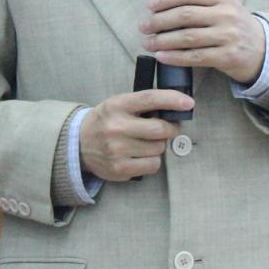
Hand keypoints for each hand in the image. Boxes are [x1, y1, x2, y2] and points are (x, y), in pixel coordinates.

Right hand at [79, 89, 193, 181]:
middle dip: (172, 129)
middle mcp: (116, 127)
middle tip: (170, 128)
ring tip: (148, 142)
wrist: (79, 144)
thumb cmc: (107, 121)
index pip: (149, 99)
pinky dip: (153, 160)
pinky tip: (142, 155)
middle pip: (159, 129)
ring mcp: (117, 150)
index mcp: (117, 106)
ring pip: (159, 149)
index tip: (188, 103)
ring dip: (160, 145)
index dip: (172, 100)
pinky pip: (152, 165)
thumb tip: (176, 106)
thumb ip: (142, 104)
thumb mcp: (119, 104)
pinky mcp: (120, 168)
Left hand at [142, 0, 266, 83]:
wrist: (262, 50)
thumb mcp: (224, 7)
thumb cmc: (234, 26)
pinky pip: (195, 57)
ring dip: (162, 40)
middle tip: (144, 27)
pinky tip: (161, 56)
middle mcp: (227, 14)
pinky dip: (175, 57)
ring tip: (148, 43)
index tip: (150, 6)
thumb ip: (200, 4)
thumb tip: (160, 6)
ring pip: (187, 37)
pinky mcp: (227, 56)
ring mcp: (229, 36)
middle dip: (159, 21)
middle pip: (185, 15)